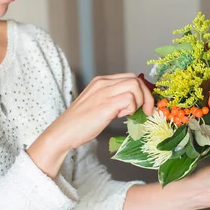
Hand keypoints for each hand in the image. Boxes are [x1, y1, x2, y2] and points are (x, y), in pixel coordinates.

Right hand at [27, 73, 153, 178]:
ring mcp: (104, 92)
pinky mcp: (105, 104)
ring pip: (135, 86)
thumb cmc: (80, 123)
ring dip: (138, 102)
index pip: (130, 77)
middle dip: (146, 96)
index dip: (142, 91)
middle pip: (136, 79)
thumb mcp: (98, 104)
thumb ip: (113, 99)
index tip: (145, 106)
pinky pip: (129, 99)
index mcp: (101, 81)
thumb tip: (133, 103)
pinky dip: (130, 109)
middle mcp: (103, 83)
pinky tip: (119, 117)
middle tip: (146, 111)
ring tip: (126, 114)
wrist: (63, 132)